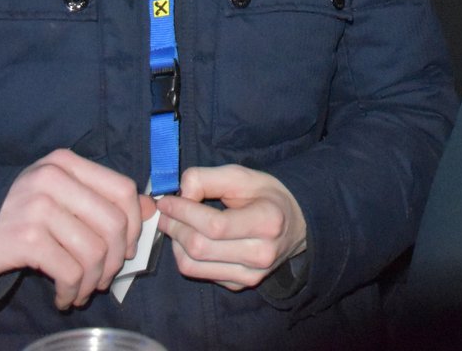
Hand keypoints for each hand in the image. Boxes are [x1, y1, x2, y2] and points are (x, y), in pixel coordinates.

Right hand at [0, 148, 154, 309]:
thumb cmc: (15, 213)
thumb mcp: (57, 194)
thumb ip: (100, 198)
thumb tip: (151, 209)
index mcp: (66, 163)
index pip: (123, 189)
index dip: (135, 223)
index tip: (127, 248)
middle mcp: (54, 178)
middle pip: (114, 223)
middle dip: (116, 259)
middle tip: (104, 278)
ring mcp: (40, 206)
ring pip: (95, 251)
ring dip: (94, 281)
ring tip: (82, 290)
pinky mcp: (27, 238)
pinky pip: (70, 271)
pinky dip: (73, 291)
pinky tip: (64, 297)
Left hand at [156, 164, 307, 290]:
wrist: (297, 225)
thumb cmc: (267, 196)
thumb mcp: (243, 176)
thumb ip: (208, 178)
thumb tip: (180, 194)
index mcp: (268, 222)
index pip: (214, 226)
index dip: (183, 212)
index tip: (166, 200)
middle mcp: (261, 254)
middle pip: (200, 247)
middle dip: (174, 226)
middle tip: (165, 212)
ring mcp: (251, 275)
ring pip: (193, 266)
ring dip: (174, 243)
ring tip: (174, 224)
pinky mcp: (240, 285)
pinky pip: (199, 273)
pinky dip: (186, 255)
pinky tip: (190, 238)